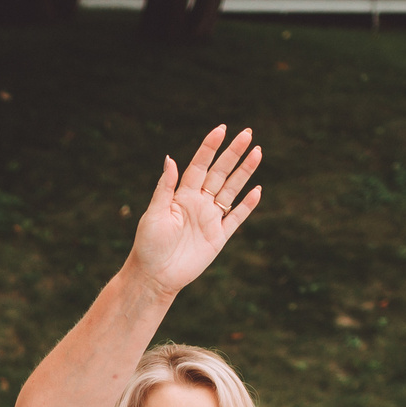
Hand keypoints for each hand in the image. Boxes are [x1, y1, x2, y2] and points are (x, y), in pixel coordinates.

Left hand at [124, 125, 260, 298]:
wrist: (155, 276)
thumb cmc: (148, 245)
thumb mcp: (154, 213)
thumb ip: (165, 187)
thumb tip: (170, 158)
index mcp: (182, 195)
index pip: (199, 165)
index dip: (210, 147)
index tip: (222, 129)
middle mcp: (198, 203)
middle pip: (220, 173)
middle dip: (233, 154)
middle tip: (248, 133)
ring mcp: (210, 219)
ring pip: (231, 190)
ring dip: (244, 173)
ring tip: (257, 153)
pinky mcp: (218, 237)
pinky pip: (236, 218)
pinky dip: (247, 205)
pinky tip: (257, 190)